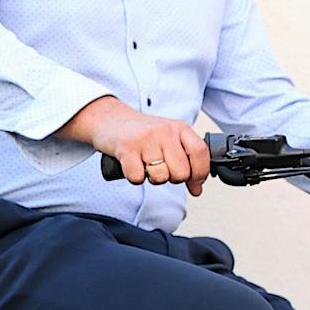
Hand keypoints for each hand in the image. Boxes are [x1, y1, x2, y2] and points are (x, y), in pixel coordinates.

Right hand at [63, 96, 209, 194]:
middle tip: (162, 169)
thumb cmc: (142, 134)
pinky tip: (133, 166)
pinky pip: (138, 177)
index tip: (194, 181)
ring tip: (146, 165)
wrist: (109, 119)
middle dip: (173, 178)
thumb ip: (186, 162)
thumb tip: (197, 190)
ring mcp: (145, 139)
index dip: (200, 172)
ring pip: (161, 177)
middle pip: (181, 172)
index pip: (200, 152)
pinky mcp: (126, 148)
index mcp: (179, 128)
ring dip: (153, 178)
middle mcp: (164, 132)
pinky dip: (135, 177)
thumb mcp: (169, 141)